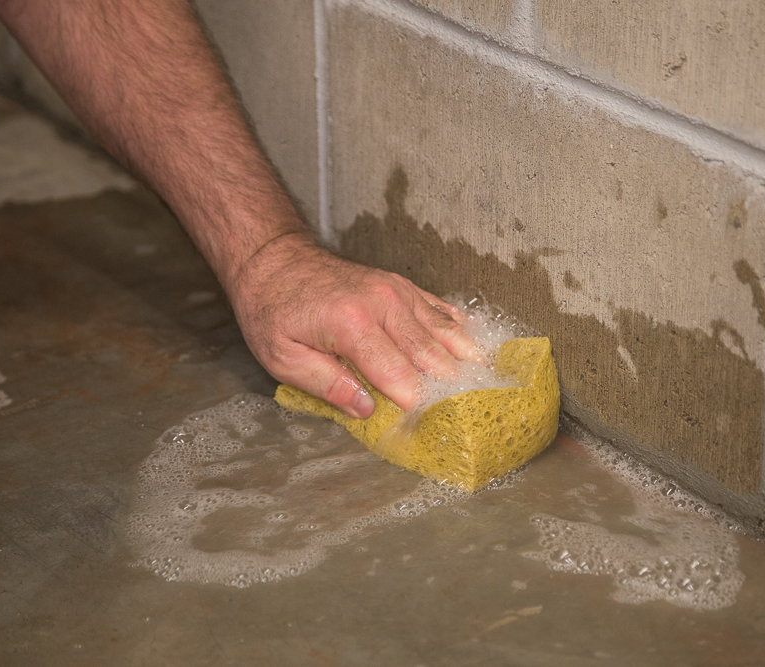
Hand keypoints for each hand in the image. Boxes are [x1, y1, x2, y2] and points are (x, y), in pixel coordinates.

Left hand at [226, 232, 479, 417]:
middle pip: (430, 355)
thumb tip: (366, 410)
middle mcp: (383, 305)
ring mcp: (396, 291)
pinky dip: (458, 329)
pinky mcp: (401, 286)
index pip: (399, 377)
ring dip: (466, 358)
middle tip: (469, 415)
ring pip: (443, 330)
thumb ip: (326, 385)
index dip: (416, 407)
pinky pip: (438, 309)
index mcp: (353, 326)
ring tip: (490, 382)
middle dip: (450, 388)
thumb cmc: (274, 311)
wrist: (274, 261)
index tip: (428, 430)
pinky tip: (476, 345)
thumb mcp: (282, 357)